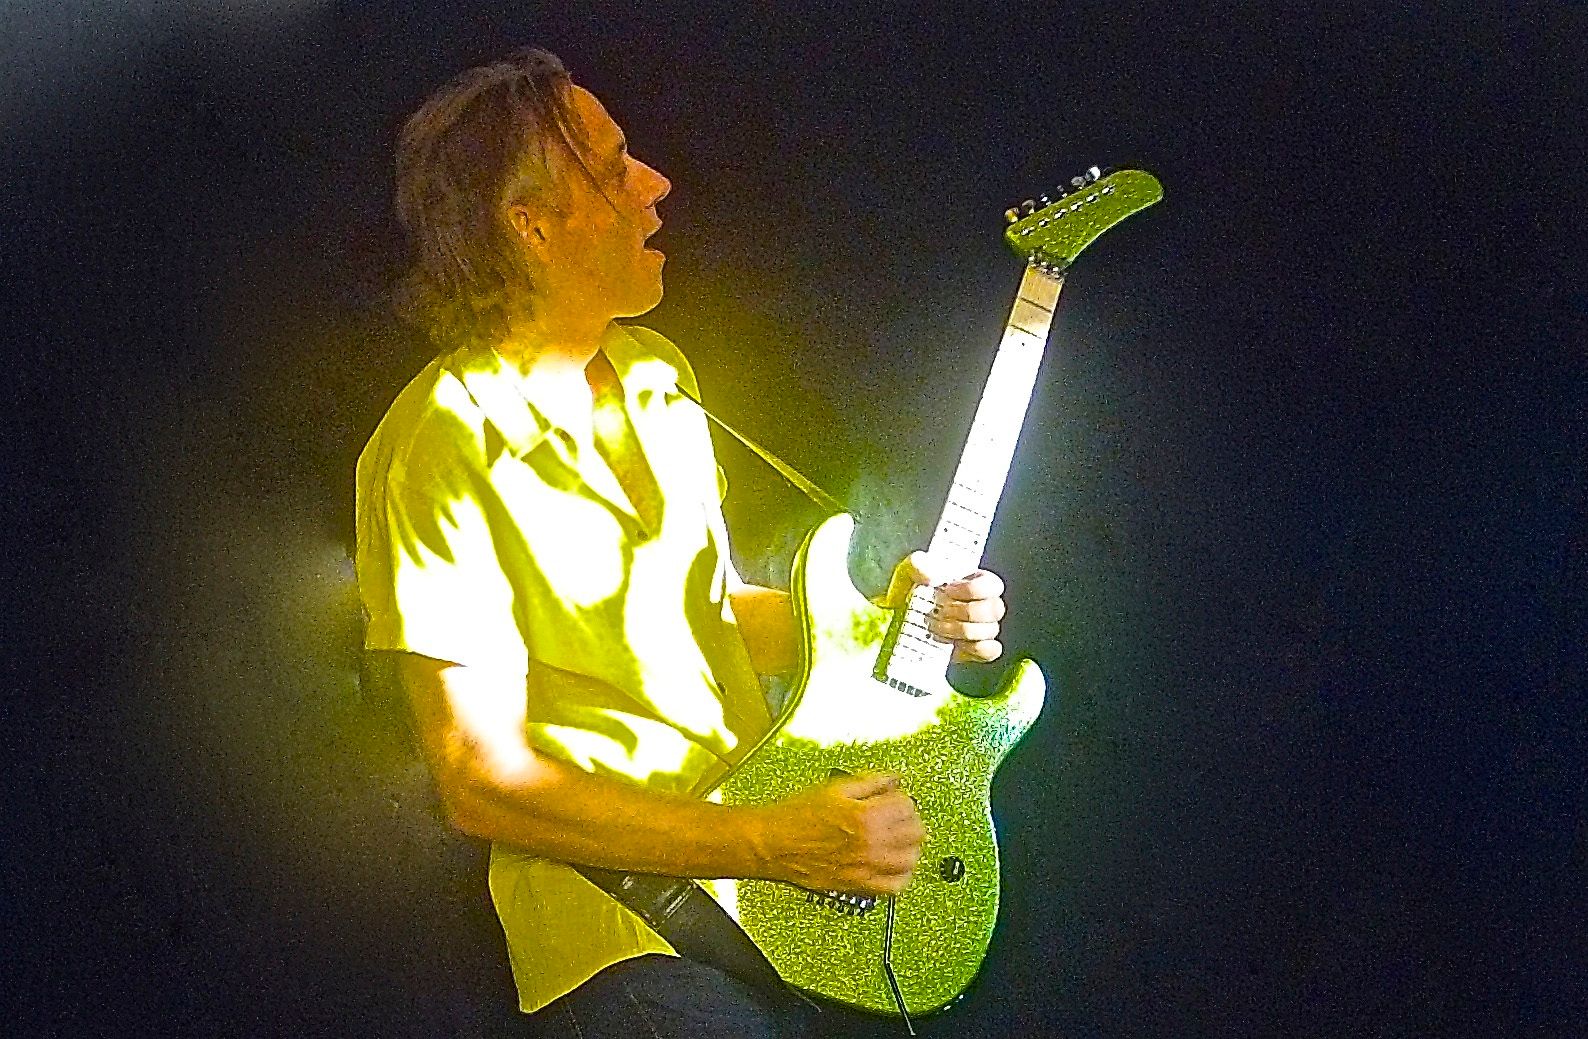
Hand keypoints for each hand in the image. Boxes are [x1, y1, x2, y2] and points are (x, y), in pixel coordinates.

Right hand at [753, 772, 924, 895]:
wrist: (772, 843)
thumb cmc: (795, 816)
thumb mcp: (835, 788)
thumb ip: (871, 782)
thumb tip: (893, 779)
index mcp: (867, 816)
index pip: (907, 806)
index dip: (904, 797)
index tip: (896, 796)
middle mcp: (871, 844)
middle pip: (915, 833)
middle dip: (911, 820)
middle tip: (901, 815)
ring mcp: (866, 867)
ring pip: (910, 860)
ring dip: (911, 846)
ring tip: (902, 838)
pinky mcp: (858, 884)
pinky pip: (894, 887)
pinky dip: (902, 876)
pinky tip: (896, 865)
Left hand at [885, 552, 1006, 662]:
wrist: (899, 617)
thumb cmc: (909, 591)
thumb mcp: (909, 571)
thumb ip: (917, 565)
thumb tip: (930, 575)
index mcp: (975, 581)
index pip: (992, 584)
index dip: (973, 589)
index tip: (948, 590)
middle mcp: (984, 603)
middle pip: (994, 609)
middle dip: (965, 612)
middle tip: (940, 612)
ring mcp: (983, 627)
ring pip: (990, 630)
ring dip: (962, 630)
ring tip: (937, 627)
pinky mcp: (977, 648)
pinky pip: (990, 650)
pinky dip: (973, 648)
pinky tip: (953, 643)